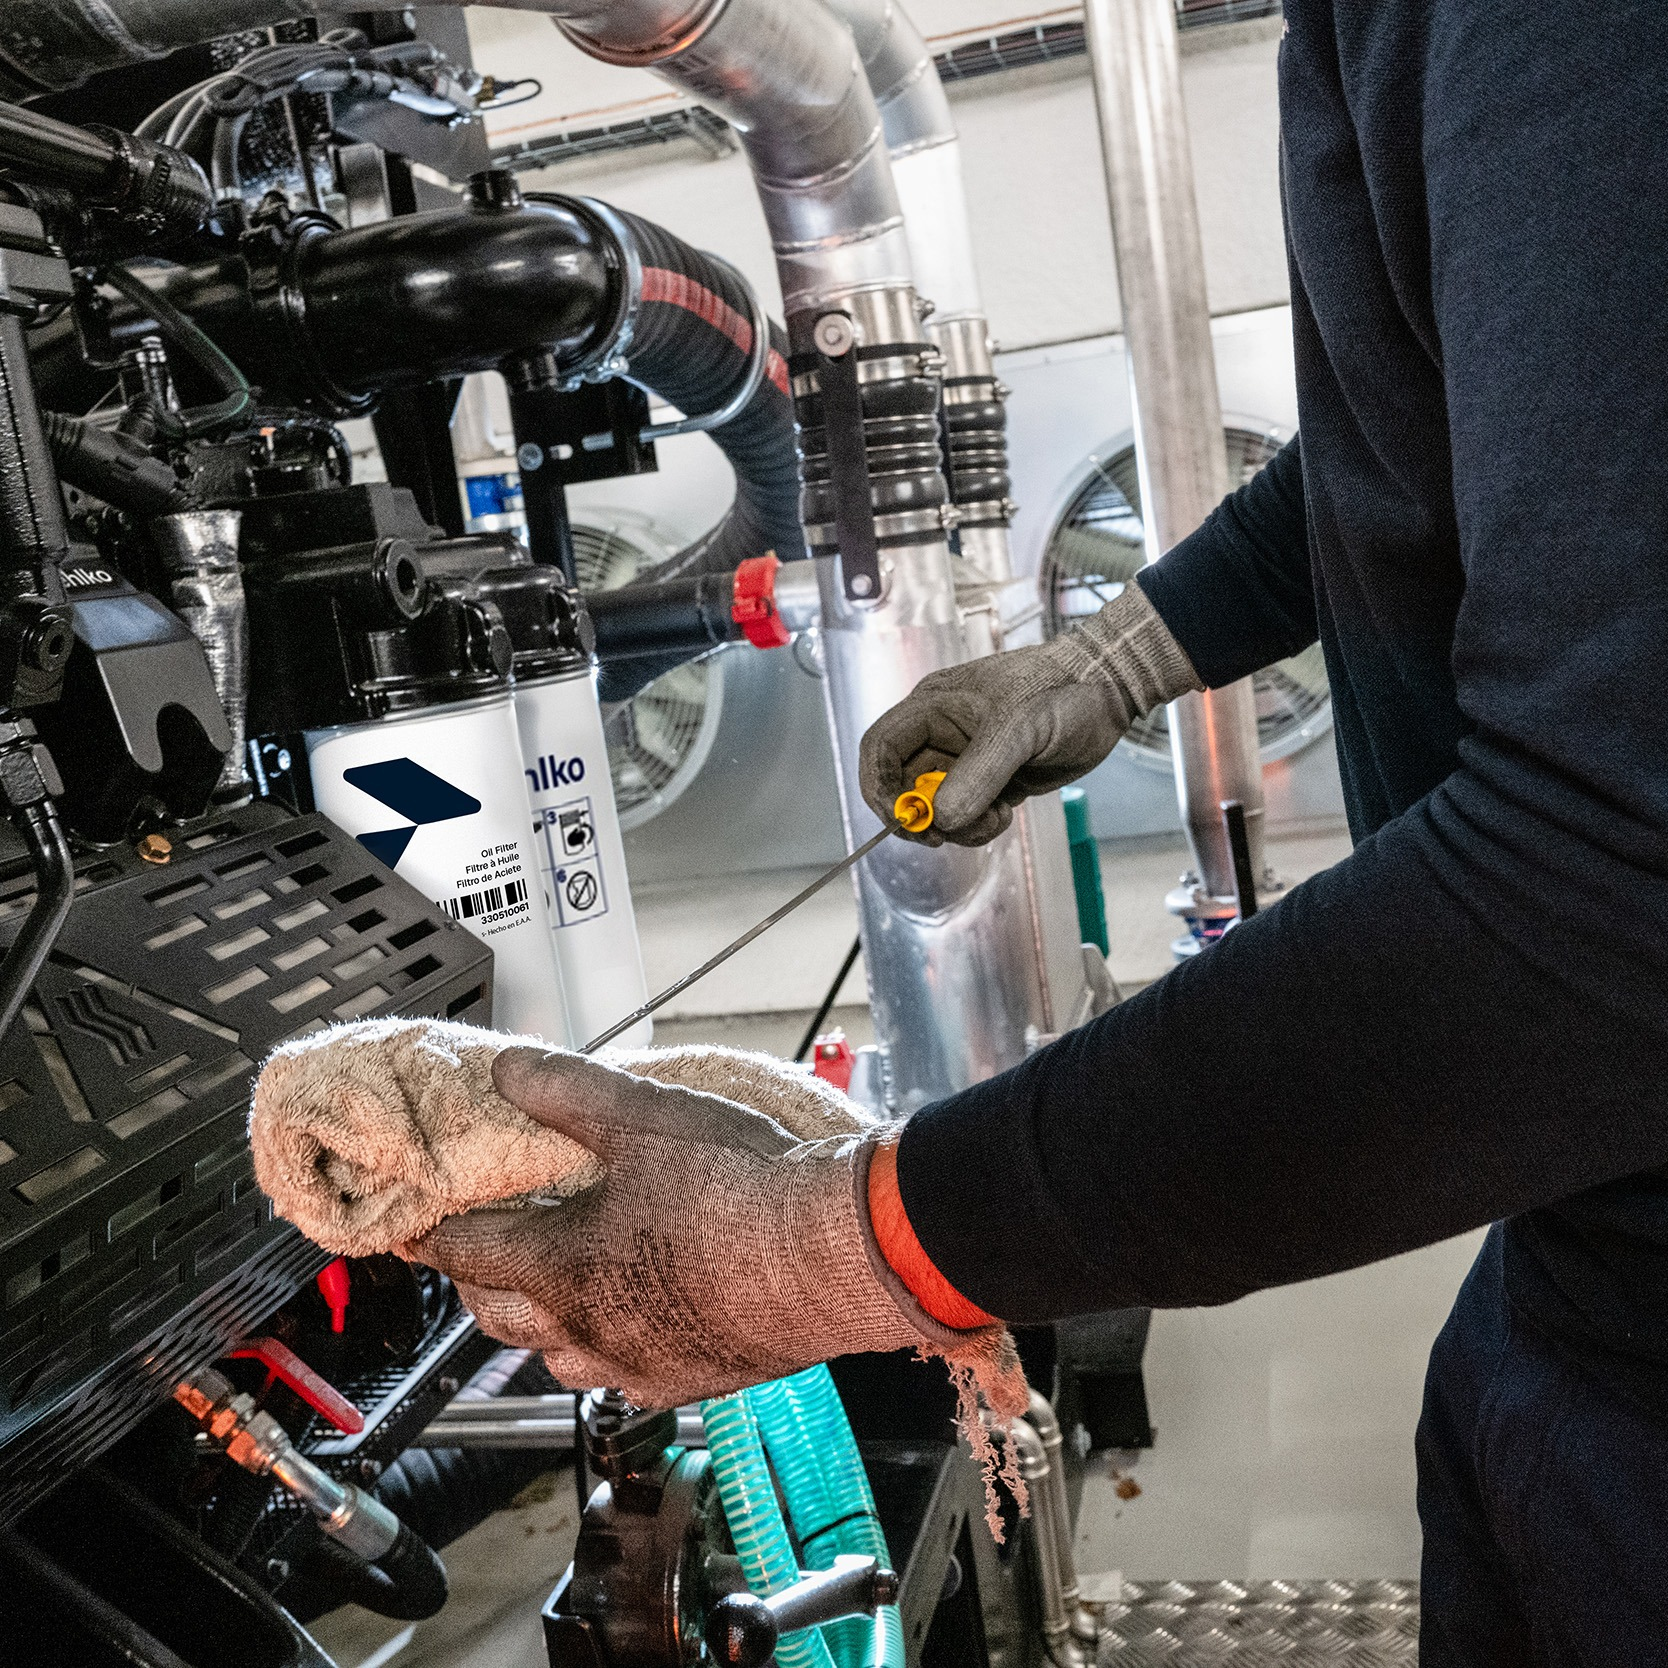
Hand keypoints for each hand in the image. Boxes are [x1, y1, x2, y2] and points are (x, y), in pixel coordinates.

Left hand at [408, 1047, 968, 1407]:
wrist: (829, 1256)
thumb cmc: (739, 1185)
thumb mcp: (644, 1116)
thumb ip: (567, 1090)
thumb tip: (509, 1067)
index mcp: (562, 1265)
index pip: (470, 1252)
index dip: (435, 1235)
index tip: (415, 1228)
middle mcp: (588, 1327)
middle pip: (498, 1315)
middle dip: (477, 1280)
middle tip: (475, 1251)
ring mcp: (638, 1363)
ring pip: (554, 1356)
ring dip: (535, 1324)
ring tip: (545, 1290)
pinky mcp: (690, 1381)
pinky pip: (620, 1378)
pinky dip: (602, 1350)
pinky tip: (626, 1325)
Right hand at [859, 581, 1200, 846]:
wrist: (1107, 694)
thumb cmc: (1060, 690)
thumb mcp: (1018, 728)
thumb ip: (978, 773)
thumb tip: (941, 818)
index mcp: (932, 707)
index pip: (880, 748)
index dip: (879, 787)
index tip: (904, 820)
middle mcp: (941, 734)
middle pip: (904, 788)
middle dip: (924, 817)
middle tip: (948, 835)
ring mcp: (966, 760)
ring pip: (936, 809)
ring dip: (958, 826)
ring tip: (996, 818)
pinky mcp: (991, 782)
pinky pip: (966, 816)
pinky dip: (979, 826)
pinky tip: (1007, 812)